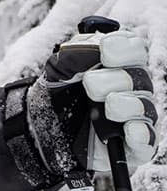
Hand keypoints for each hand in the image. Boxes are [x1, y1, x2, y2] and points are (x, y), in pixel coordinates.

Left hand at [0, 26, 156, 190]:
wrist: (42, 126)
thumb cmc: (58, 91)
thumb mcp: (58, 68)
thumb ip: (74, 53)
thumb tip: (95, 46)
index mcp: (118, 65)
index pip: (134, 50)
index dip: (124, 47)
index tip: (105, 50)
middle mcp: (132, 89)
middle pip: (140, 78)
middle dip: (116, 78)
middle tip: (89, 83)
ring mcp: (134, 117)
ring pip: (146, 108)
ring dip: (128, 105)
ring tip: (108, 105)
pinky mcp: (132, 144)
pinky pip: (147, 141)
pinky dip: (141, 135)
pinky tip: (130, 131)